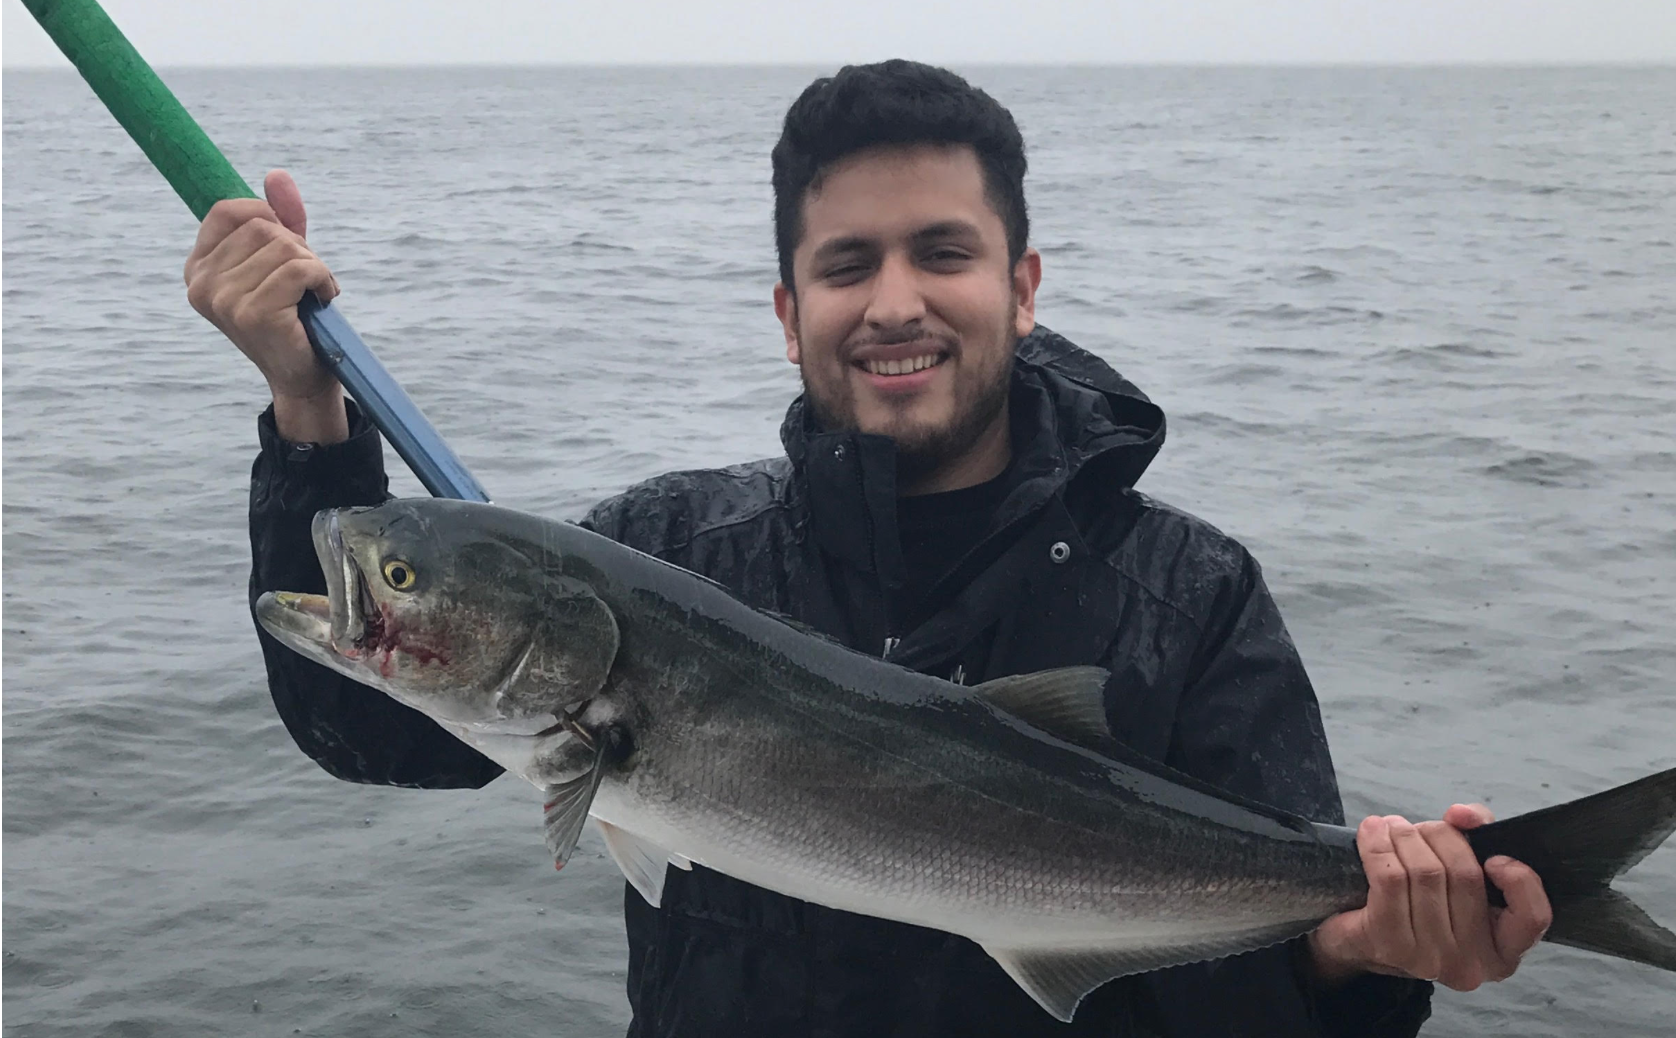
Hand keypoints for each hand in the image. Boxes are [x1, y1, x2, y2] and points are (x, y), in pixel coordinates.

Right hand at [185, 169, 346, 441]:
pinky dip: (322, 279)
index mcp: (198, 267)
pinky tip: (322, 300)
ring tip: (313, 293)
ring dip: (313, 265)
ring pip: (284, 247)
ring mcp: (224, 300)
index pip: (228, 210)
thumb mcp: (283, 260)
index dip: (268, 217)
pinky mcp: (253, 314)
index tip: (288, 245)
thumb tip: (277, 175)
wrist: (304, 374)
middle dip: (297, 247)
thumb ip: (280, 219)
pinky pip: (300, 268)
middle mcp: (202, 283)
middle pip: (261, 227)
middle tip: (307, 279)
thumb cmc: (293, 315)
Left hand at [1308, 804, 1552, 989]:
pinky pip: (1390, 878)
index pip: (1533, 916)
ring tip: (1390, 827)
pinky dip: (1379, 845)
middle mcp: (1471, 964)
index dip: (1519, 878)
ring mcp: (1429, 959)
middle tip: (1416, 827)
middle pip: (1465, 875)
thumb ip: (1475, 837)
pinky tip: (1372, 833)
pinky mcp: (1389, 944)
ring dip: (1403, 836)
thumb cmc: (1418, 900)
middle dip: (1438, 835)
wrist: (1358, 936)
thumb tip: (1464, 815)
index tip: (1493, 856)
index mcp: (1502, 950)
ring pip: (1425, 872)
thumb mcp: (1457, 874)